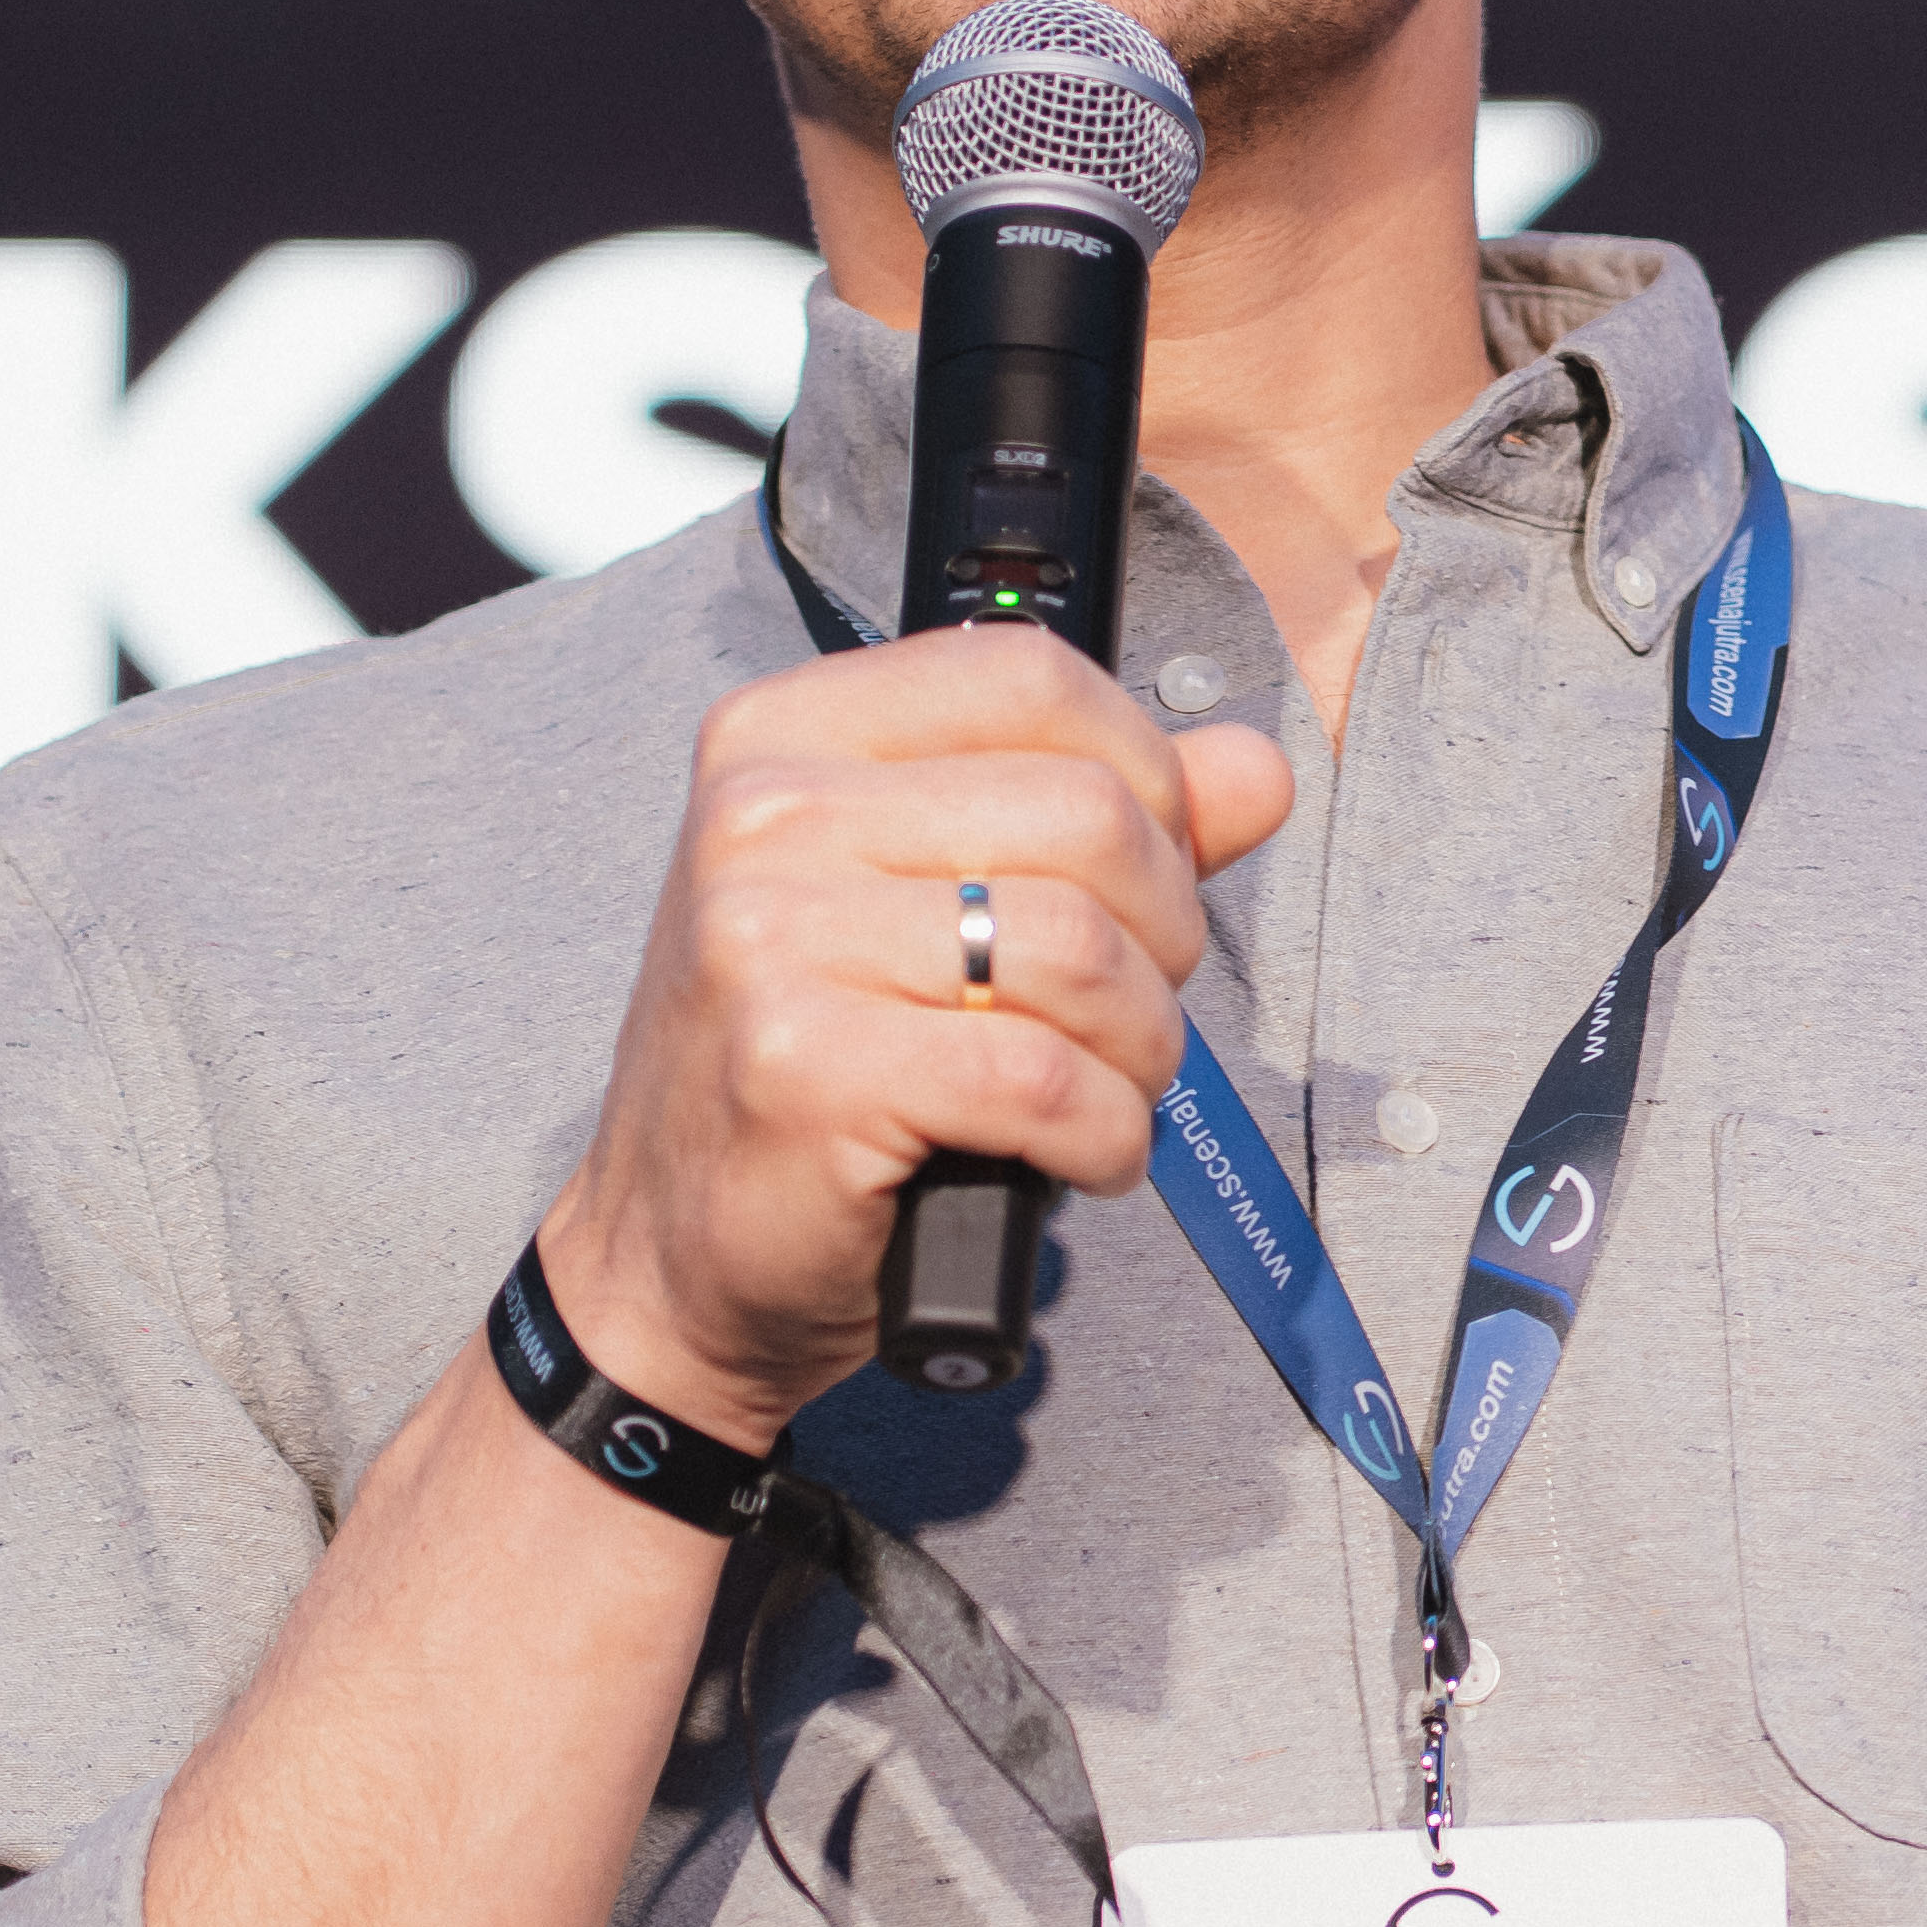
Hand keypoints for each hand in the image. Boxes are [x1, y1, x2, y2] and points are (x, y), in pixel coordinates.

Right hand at [531, 627, 1297, 1435]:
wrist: (671, 1251)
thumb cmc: (814, 1067)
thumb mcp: (937, 904)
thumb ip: (1104, 816)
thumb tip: (1254, 771)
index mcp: (787, 737)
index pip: (1032, 676)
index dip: (1144, 773)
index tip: (1147, 868)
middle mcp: (763, 818)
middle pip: (1087, 813)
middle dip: (1163, 931)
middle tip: (1127, 1007)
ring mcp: (769, 941)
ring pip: (1081, 951)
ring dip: (1141, 1045)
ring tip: (1102, 1086)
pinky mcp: (804, 1071)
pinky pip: (1047, 1080)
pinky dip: (1105, 1135)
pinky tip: (1075, 1154)